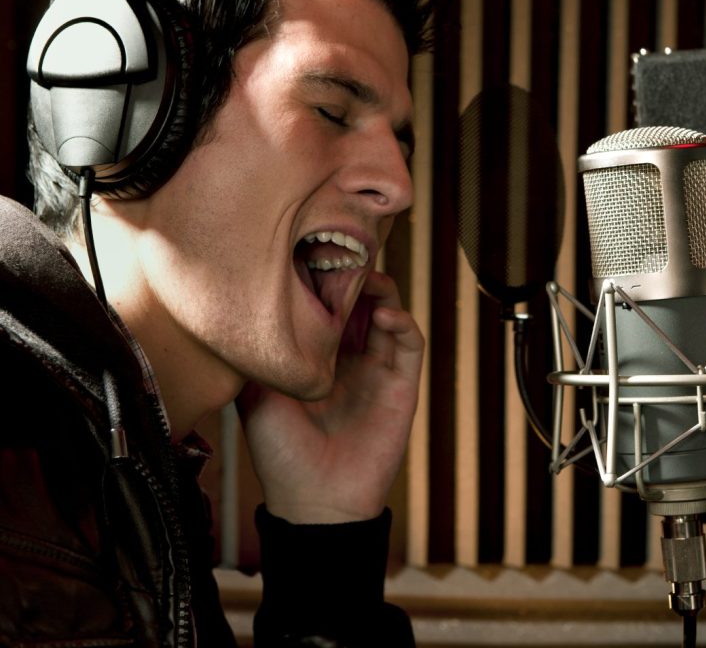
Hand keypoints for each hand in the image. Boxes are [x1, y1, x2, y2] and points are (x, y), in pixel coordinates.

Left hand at [236, 271, 423, 523]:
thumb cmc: (280, 452)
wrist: (313, 501)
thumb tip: (242, 310)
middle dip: (353, 276)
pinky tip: (383, 315)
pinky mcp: (401, 386)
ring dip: (381, 290)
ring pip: (389, 313)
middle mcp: (349, 358)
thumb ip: (258, 355)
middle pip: (360, 302)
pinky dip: (403, 322)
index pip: (327, 306)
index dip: (324, 280)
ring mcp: (377, 370)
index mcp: (317, 358)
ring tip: (366, 279)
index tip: (312, 255)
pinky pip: (411, 345)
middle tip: (342, 255)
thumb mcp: (255, 395)